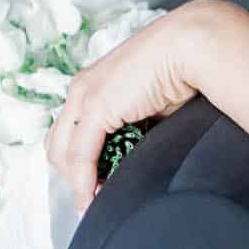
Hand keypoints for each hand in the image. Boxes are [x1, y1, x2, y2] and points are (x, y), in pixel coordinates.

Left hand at [47, 3, 216, 210]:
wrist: (191, 45)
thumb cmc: (181, 69)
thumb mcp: (151, 104)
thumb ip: (138, 127)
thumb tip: (140, 153)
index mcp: (94, 85)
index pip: (70, 132)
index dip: (78, 163)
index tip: (96, 186)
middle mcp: (83, 89)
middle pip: (57, 145)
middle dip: (72, 175)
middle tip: (94, 197)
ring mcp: (85, 96)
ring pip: (62, 153)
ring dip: (77, 182)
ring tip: (96, 202)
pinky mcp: (96, 107)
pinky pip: (80, 155)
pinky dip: (83, 181)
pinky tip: (92, 198)